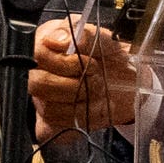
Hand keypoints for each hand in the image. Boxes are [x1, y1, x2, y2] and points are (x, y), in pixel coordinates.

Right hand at [31, 18, 138, 144]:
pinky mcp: (52, 121)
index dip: (64, 62)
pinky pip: (57, 127)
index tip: (88, 63)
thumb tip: (59, 41)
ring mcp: (42, 98)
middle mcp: (39, 72)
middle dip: (74, 85)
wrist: (126, 77)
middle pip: (38, 84)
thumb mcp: (104, 38)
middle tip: (96, 79)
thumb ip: (83, 35)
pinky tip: (98, 107)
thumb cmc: (109, 54)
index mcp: (47, 45)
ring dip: (82, 102)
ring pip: (49, 108)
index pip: (37, 54)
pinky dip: (84, 118)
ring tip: (100, 92)